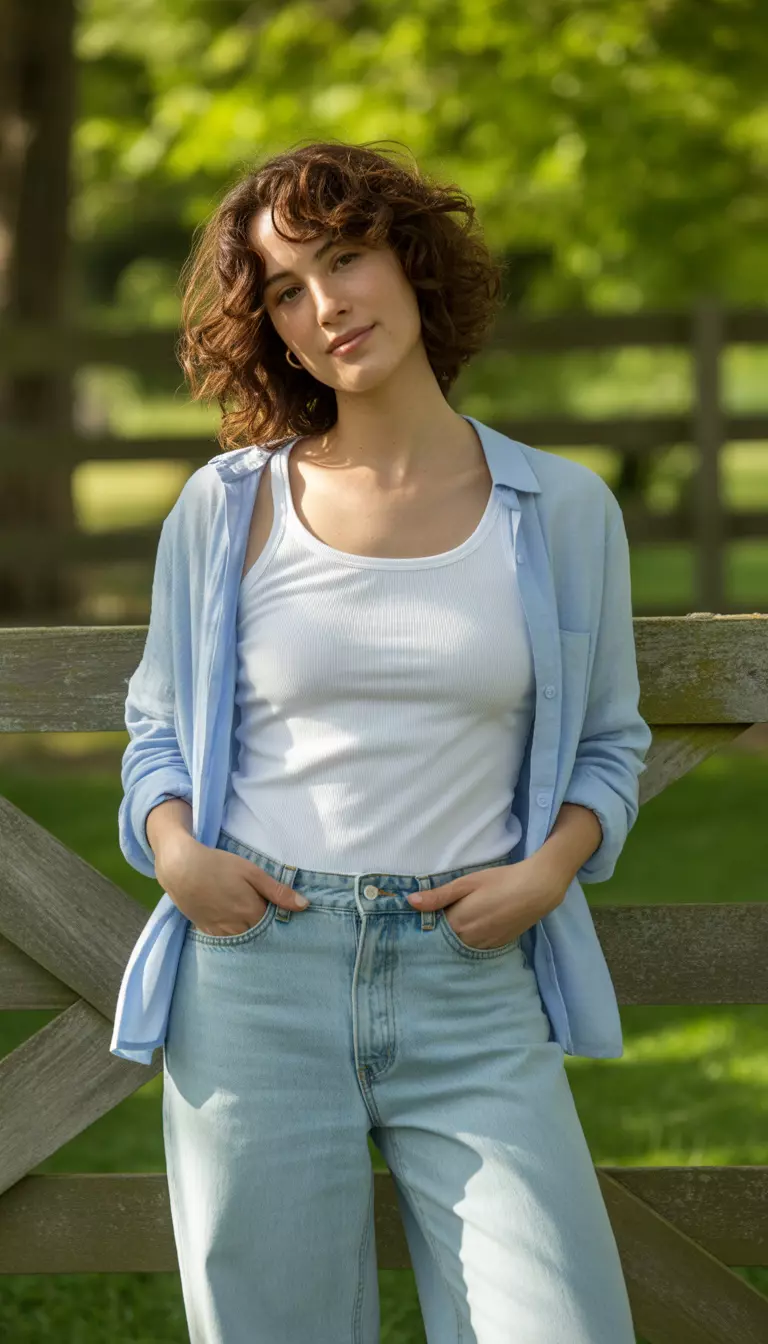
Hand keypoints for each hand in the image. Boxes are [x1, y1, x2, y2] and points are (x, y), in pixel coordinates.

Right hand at [155, 836, 309, 935]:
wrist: (181, 868)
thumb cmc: (219, 866)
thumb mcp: (251, 872)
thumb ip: (277, 891)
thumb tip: (304, 905)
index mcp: (252, 913)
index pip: (276, 927)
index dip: (281, 921)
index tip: (287, 917)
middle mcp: (238, 928)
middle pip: (261, 936)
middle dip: (269, 931)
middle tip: (272, 920)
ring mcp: (221, 932)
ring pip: (245, 941)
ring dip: (253, 935)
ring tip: (255, 923)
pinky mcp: (208, 932)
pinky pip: (228, 941)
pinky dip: (236, 937)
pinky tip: (238, 927)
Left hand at [406, 856, 568, 949]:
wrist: (536, 890)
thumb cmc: (500, 881)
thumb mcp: (467, 883)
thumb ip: (438, 895)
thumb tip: (411, 902)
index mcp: (457, 923)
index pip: (430, 930)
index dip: (424, 923)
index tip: (419, 915)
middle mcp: (468, 940)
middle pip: (444, 940)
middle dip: (438, 931)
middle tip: (436, 916)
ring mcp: (483, 946)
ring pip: (459, 945)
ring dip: (454, 936)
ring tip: (456, 919)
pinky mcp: (496, 946)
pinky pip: (474, 947)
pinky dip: (469, 939)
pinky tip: (473, 925)